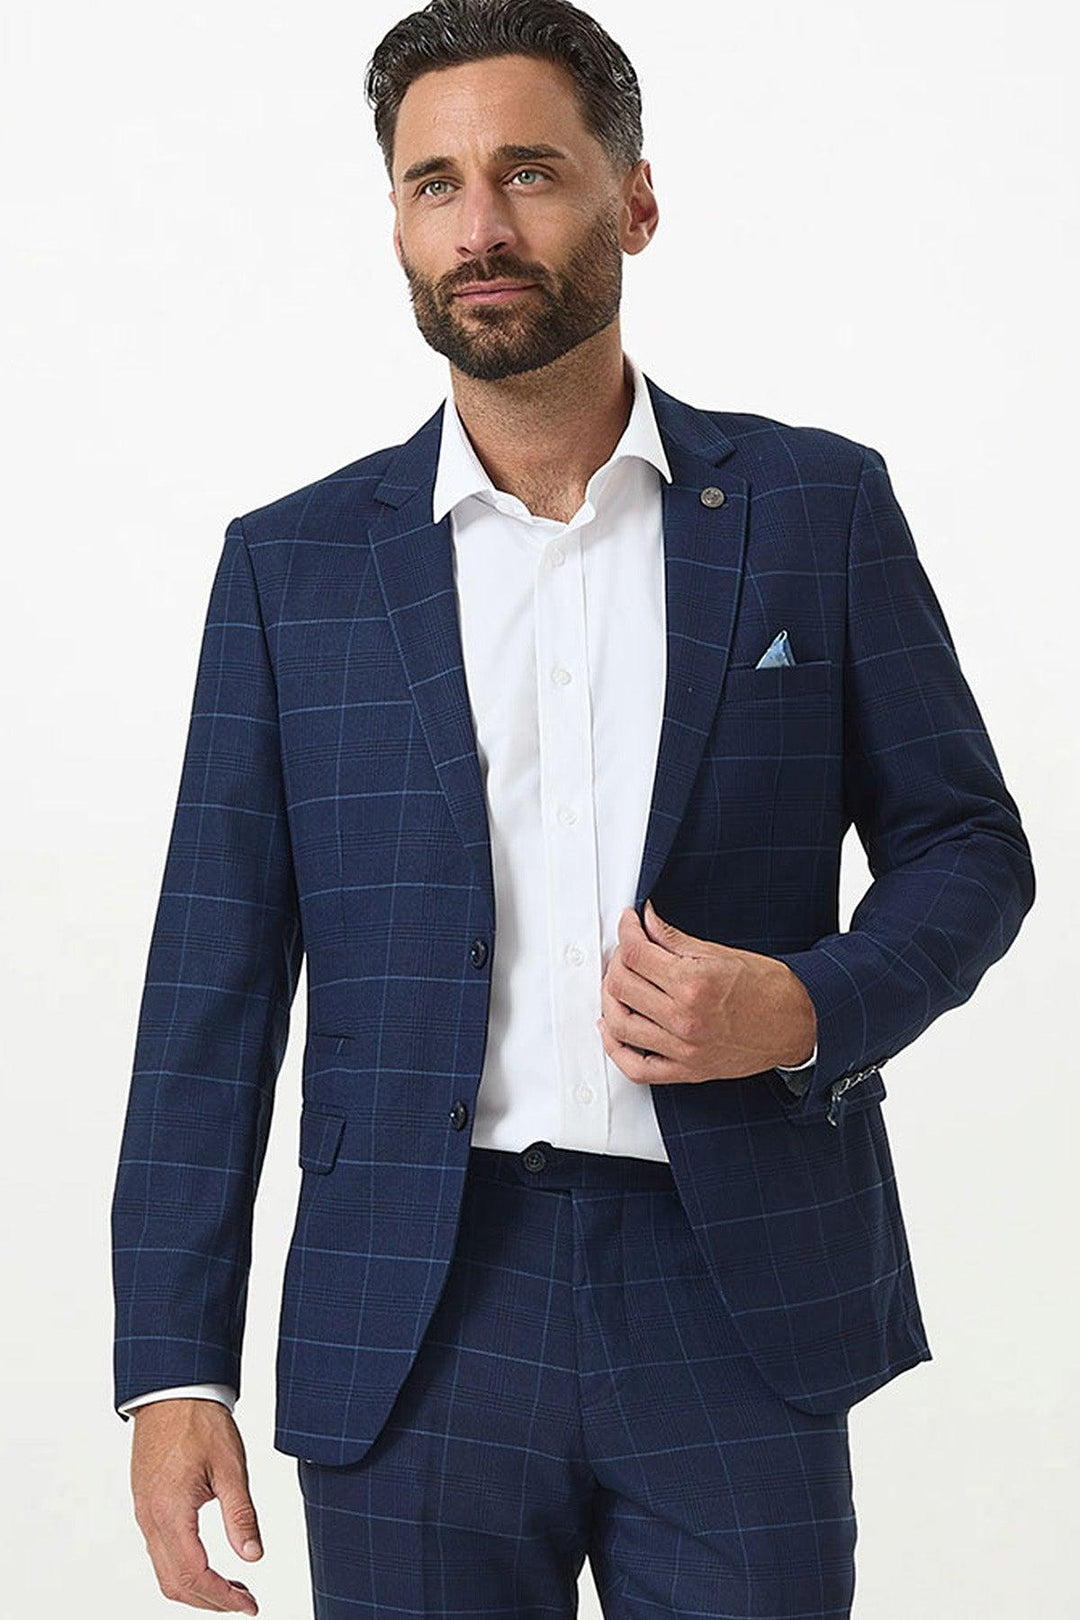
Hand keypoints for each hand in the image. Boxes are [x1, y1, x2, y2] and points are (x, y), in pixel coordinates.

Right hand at [130, 1398, 262, 1613]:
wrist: (172, 1390)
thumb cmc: (200, 1421)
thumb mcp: (231, 1466)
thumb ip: (241, 1515)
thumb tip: (253, 1557)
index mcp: (171, 1511)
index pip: (194, 1574)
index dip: (223, 1598)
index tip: (249, 1606)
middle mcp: (150, 1518)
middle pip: (175, 1583)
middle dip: (210, 1601)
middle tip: (245, 1602)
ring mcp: (144, 1513)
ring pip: (165, 1571)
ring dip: (197, 1587)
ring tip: (233, 1587)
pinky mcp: (146, 1505)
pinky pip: (160, 1551)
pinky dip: (184, 1568)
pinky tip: (210, 1562)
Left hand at [596, 899, 816, 1084]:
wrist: (798, 1022)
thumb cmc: (767, 988)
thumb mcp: (720, 953)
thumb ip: (674, 938)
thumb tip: (647, 920)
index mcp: (693, 982)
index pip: (635, 954)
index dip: (626, 932)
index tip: (629, 923)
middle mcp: (684, 1017)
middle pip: (621, 986)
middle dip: (616, 961)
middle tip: (626, 951)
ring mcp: (683, 1048)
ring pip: (620, 1025)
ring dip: (609, 1000)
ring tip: (617, 984)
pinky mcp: (686, 1071)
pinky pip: (636, 1068)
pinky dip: (616, 1049)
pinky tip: (613, 1029)